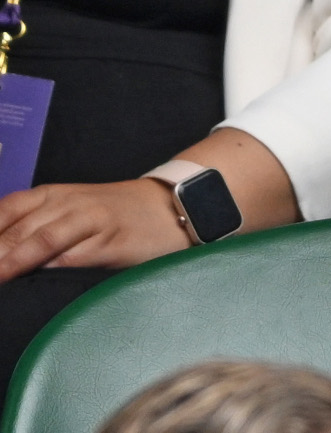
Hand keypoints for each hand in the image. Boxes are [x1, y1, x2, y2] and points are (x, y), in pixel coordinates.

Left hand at [0, 178, 187, 280]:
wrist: (169, 205)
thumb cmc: (112, 215)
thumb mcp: (70, 212)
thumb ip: (35, 229)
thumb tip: (3, 260)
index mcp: (51, 195)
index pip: (5, 212)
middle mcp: (66, 202)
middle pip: (16, 228)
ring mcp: (89, 218)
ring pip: (41, 238)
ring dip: (12, 260)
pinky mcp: (109, 239)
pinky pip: (74, 254)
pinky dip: (48, 267)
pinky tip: (33, 280)